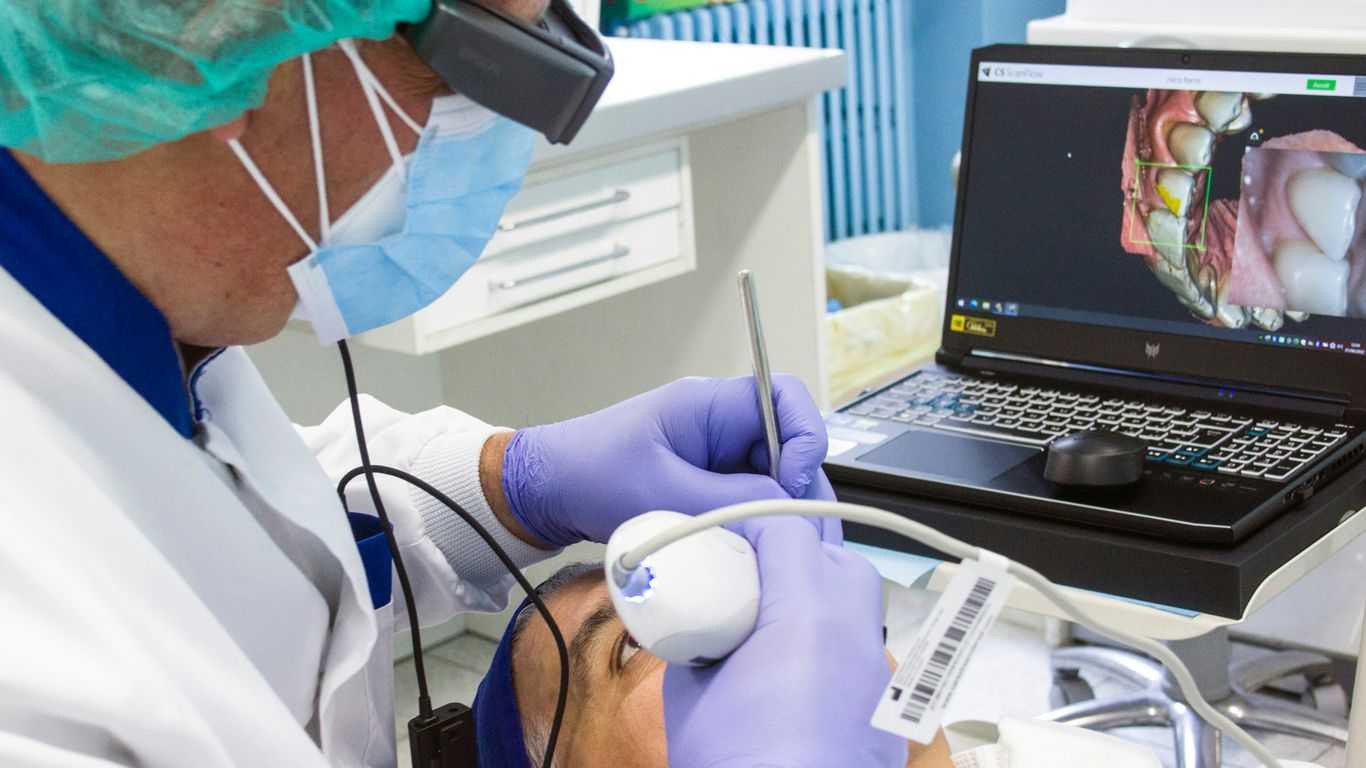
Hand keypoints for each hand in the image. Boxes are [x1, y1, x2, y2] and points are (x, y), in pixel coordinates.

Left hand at [501, 375, 839, 546]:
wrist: (547, 490)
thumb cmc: (590, 475)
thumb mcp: (661, 492)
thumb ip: (729, 500)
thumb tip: (787, 512)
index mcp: (710, 404)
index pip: (786, 399)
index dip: (805, 440)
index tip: (790, 487)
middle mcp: (720, 424)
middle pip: (789, 446)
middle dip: (793, 489)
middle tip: (784, 533)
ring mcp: (715, 454)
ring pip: (772, 478)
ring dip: (772, 512)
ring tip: (761, 547)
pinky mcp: (708, 482)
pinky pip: (748, 498)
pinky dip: (751, 523)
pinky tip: (742, 549)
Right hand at [663, 518, 906, 767]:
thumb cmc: (736, 767)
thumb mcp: (690, 688)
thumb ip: (701, 632)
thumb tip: (702, 615)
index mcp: (804, 616)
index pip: (787, 530)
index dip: (752, 522)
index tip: (725, 536)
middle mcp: (853, 636)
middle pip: (835, 555)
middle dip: (794, 550)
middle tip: (748, 572)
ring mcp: (876, 674)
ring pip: (857, 600)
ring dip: (819, 592)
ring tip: (772, 617)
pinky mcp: (885, 711)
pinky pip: (863, 649)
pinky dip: (833, 640)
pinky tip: (796, 665)